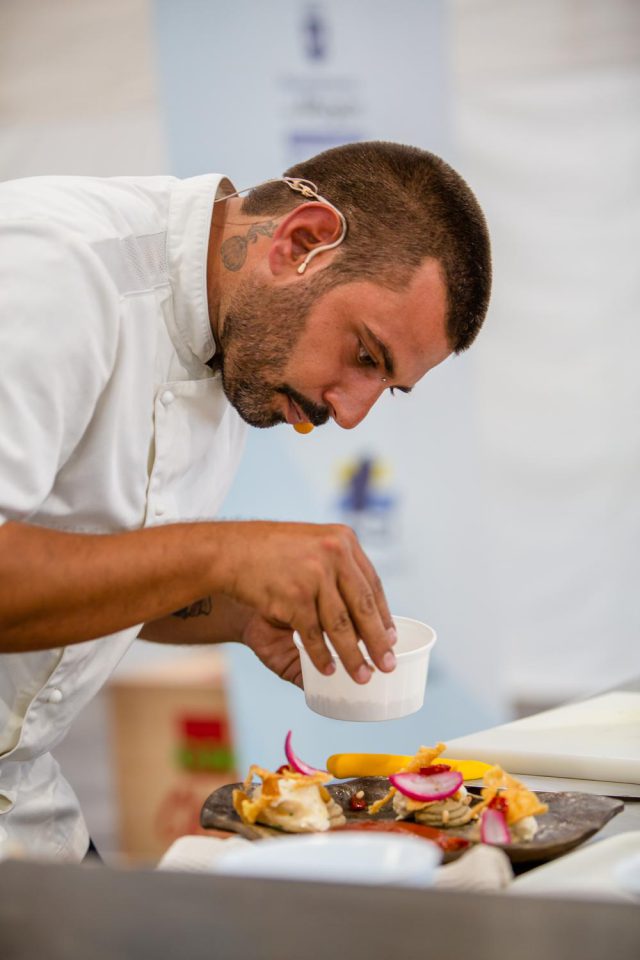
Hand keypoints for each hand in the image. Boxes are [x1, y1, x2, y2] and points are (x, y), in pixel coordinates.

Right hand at [218, 521, 396, 683]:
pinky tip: (329, 669)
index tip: (391, 637)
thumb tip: (360, 621)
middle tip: (387, 664)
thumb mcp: (310, 551)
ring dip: (354, 657)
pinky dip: (323, 656)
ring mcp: (314, 574)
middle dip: (378, 641)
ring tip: (363, 675)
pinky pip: (315, 635)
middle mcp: (334, 554)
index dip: (383, 614)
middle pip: (364, 606)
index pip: (372, 583)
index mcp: (343, 540)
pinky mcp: (295, 596)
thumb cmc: (269, 556)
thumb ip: (335, 577)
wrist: (228, 554)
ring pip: (343, 626)